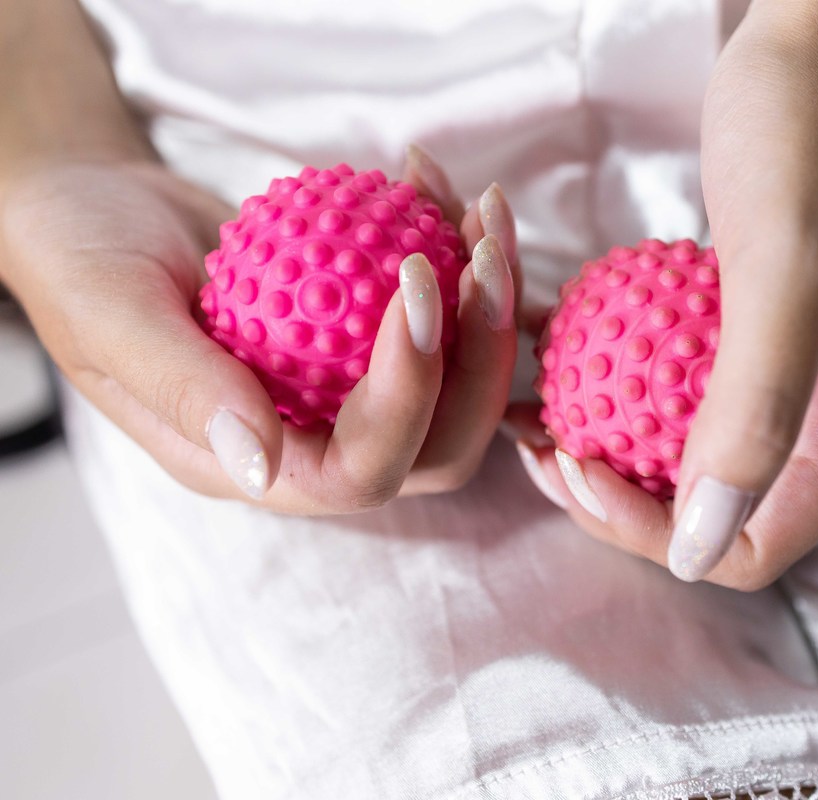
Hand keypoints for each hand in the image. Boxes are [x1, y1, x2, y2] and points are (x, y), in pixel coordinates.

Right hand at [0, 146, 519, 512]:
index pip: (365, 467)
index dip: (409, 389)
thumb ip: (183, 387)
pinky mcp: (370, 340)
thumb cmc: (84, 260)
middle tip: (485, 251)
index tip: (415, 279)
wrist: (97, 213)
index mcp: (262, 466)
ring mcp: (352, 393)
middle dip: (482, 353)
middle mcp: (320, 442)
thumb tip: (262, 465)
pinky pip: (441, 312)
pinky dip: (454, 248)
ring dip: (490, 296)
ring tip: (484, 204)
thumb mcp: (110, 315)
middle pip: (442, 439)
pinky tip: (433, 180)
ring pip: (461, 378)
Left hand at [509, 0, 817, 588]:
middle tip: (537, 442)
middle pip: (708, 514)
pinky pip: (667, 388)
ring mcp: (787, 375)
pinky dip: (606, 380)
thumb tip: (702, 550)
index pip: (749, 546)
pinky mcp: (744, 332)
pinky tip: (544, 346)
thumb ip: (759, 403)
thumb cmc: (808, 129)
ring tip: (527, 407)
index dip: (655, 533)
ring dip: (600, 443)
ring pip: (679, 455)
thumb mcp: (785, 259)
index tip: (578, 464)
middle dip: (614, 497)